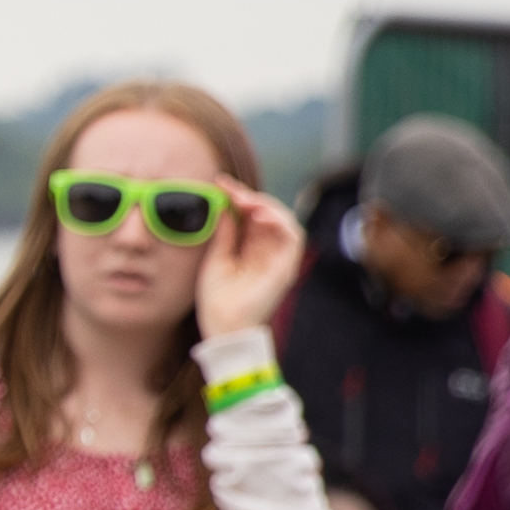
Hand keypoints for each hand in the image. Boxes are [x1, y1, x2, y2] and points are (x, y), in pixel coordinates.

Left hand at [200, 184, 305, 338]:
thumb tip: (226, 205)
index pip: (252, 216)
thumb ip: (225, 233)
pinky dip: (279, 222)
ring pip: (285, 221)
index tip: (220, 183)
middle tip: (230, 189)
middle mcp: (269, 252)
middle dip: (251, 197)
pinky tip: (259, 215)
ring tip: (245, 200)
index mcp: (252, 249)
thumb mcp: (216, 258)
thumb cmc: (217, 299)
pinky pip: (293, 238)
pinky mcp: (286, 268)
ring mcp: (280, 259)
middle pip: (269, 215)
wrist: (223, 327)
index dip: (240, 197)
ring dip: (267, 206)